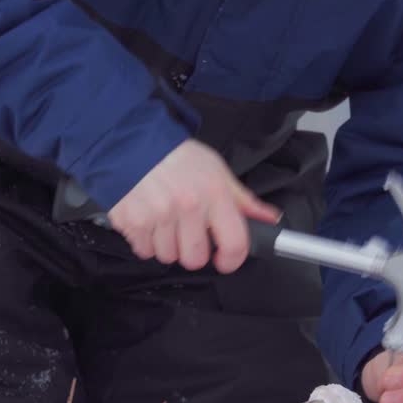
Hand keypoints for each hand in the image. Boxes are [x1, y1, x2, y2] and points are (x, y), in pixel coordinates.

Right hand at [107, 139, 279, 273]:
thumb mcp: (216, 171)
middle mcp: (188, 206)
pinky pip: (144, 250)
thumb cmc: (176, 157)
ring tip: (164, 222)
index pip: (235, 244)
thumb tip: (269, 218)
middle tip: (186, 233)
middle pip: (195, 259)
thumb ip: (242, 200)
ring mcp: (159, 215)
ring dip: (166, 245)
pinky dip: (145, 241)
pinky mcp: (133, 221)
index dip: (231, 260)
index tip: (224, 260)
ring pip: (167, 256)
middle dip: (192, 251)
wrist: (132, 142)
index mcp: (214, 194)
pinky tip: (147, 221)